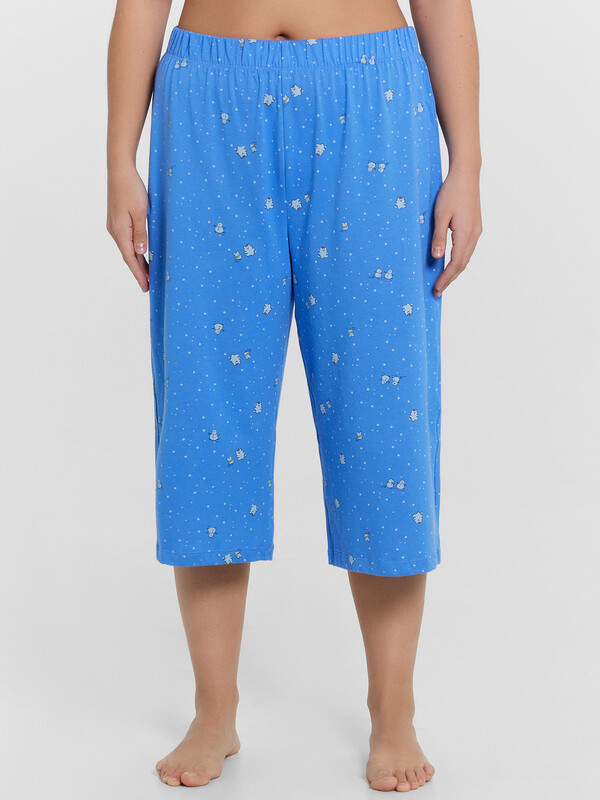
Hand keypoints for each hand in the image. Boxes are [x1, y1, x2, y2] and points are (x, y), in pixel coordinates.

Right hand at [106, 165, 149, 291]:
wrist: (119, 171)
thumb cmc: (131, 189)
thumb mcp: (140, 213)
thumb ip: (141, 234)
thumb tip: (140, 252)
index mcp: (120, 231)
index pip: (131, 258)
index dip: (139, 273)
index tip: (146, 286)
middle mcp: (115, 231)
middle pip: (128, 256)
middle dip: (138, 271)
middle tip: (148, 285)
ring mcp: (115, 226)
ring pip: (127, 249)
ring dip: (137, 261)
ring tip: (147, 273)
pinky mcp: (117, 220)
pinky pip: (126, 240)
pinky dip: (134, 250)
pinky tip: (140, 253)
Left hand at [431, 167, 482, 296]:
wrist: (466, 174)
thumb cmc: (451, 192)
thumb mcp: (440, 215)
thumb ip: (439, 237)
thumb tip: (437, 258)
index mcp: (466, 234)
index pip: (455, 263)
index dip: (446, 278)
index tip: (436, 289)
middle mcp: (474, 235)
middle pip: (462, 264)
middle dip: (450, 279)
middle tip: (437, 291)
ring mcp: (476, 231)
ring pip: (466, 257)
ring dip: (455, 271)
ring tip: (443, 281)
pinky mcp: (474, 226)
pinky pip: (467, 249)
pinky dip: (459, 260)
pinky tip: (451, 263)